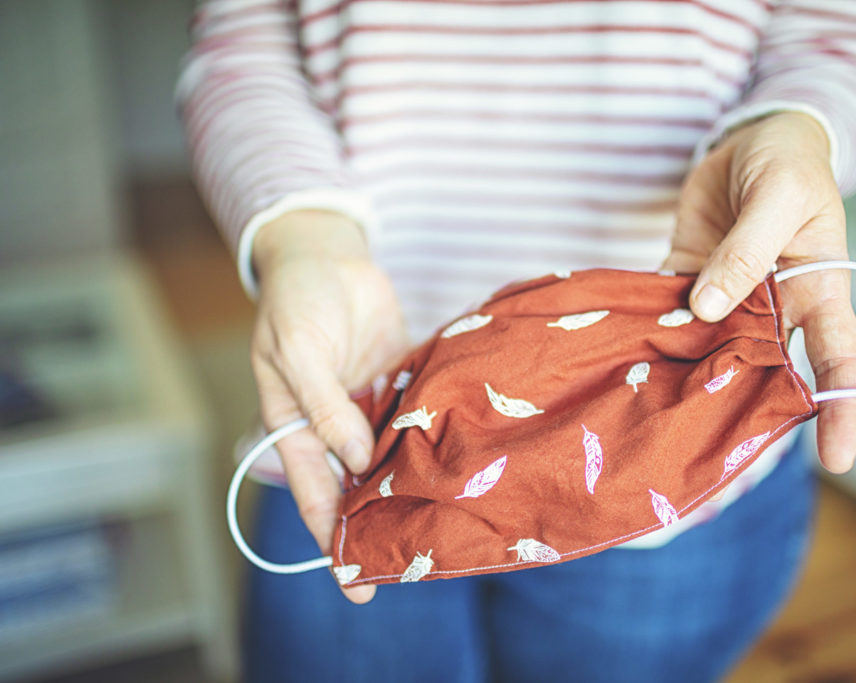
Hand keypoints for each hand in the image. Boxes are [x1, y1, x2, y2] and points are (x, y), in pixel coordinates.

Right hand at [251, 210, 408, 602]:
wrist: (327, 254)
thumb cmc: (298, 301)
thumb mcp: (298, 352)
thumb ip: (325, 406)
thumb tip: (357, 462)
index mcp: (295, 426)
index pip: (314, 494)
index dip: (332, 540)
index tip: (353, 583)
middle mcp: (333, 426)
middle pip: (356, 488)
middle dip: (377, 527)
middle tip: (409, 568)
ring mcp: (368, 406)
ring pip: (390, 459)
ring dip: (410, 487)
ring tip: (443, 525)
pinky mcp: (399, 384)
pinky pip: (415, 419)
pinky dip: (432, 439)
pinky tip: (462, 463)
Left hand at [664, 112, 855, 473]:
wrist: (749, 138)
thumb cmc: (787, 164)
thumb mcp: (777, 197)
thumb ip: (745, 253)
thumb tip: (705, 308)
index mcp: (819, 289)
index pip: (840, 359)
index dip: (843, 410)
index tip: (839, 461)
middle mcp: (775, 306)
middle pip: (767, 371)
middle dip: (746, 412)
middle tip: (714, 455)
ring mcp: (729, 298)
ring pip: (712, 349)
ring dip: (688, 377)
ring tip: (658, 420)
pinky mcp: (687, 281)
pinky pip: (671, 315)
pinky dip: (651, 334)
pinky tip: (626, 358)